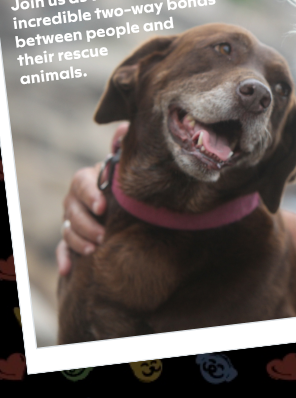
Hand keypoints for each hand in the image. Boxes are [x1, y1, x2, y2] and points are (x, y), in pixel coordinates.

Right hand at [56, 122, 128, 275]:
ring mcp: (73, 219)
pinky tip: (69, 270)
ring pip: (67, 229)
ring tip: (94, 250)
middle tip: (102, 235)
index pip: (81, 181)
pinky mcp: (73, 240)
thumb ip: (122, 150)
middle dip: (85, 223)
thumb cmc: (128, 186)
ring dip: (77, 240)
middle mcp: (77, 199)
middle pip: (71, 209)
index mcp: (89, 179)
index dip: (90, 193)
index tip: (103, 206)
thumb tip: (124, 127)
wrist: (131, 208)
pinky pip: (63, 249)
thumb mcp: (127, 170)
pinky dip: (64, 258)